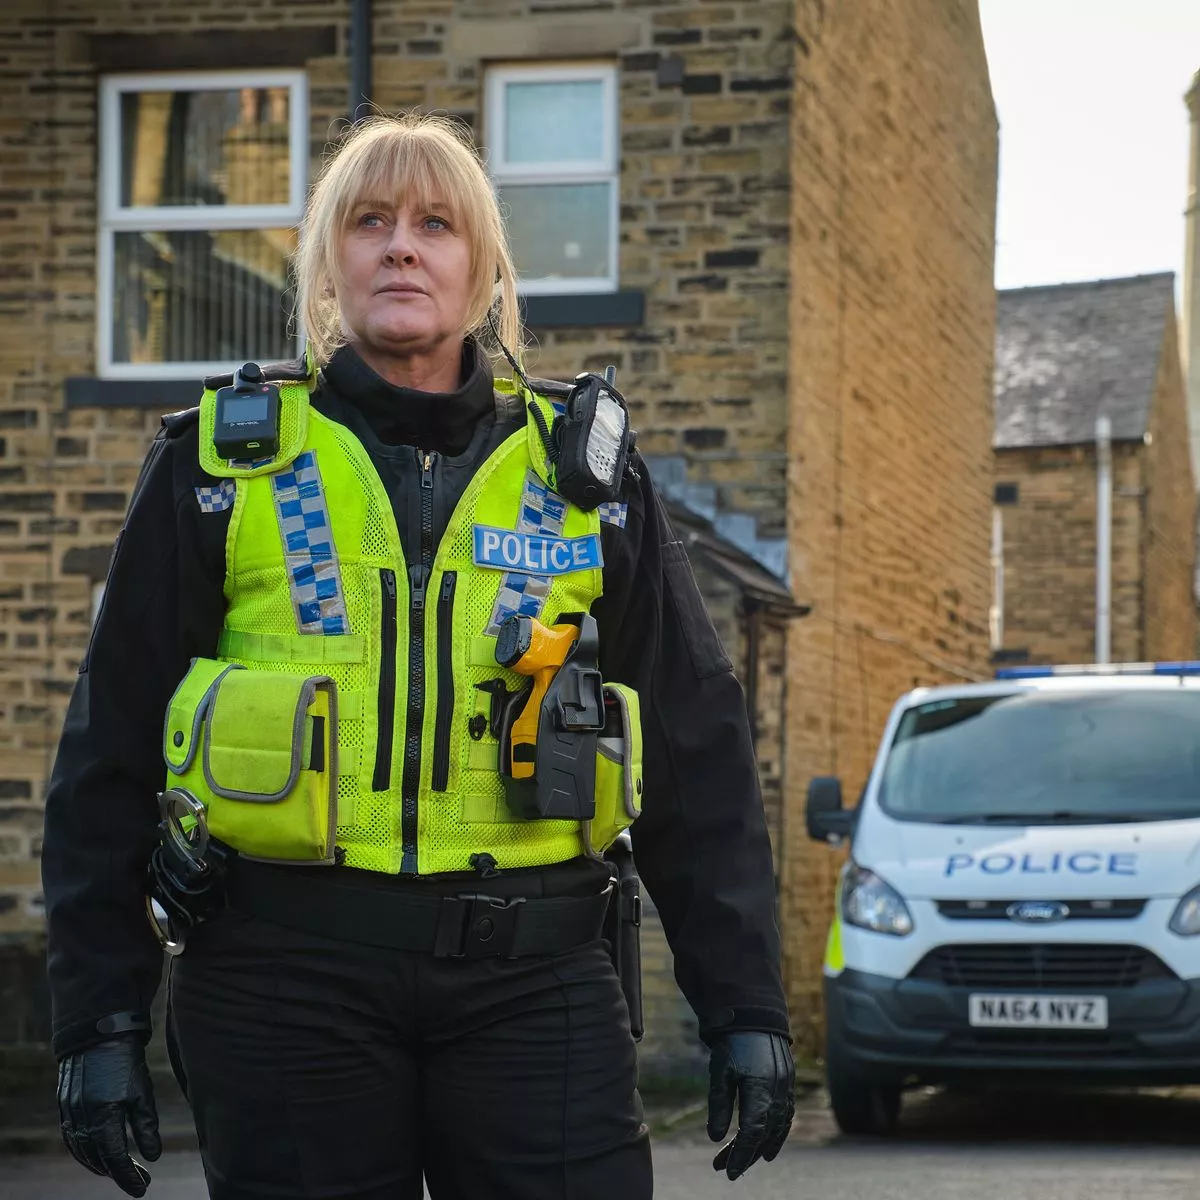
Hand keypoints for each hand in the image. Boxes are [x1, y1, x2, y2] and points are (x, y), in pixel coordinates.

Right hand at [57, 1034, 161, 1196]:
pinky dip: (84, 1150)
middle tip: (139, 1179)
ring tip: (120, 1170)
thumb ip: (146, 1126)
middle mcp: (83, 1119)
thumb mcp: (142, 1092)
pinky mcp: (65, 1105)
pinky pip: (72, 1137)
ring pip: (82, 1151)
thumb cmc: (126, 1061)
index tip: (142, 1189)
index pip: (116, 1159)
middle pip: (98, 1158)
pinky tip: (97, 1152)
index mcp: (104, 1117)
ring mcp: (70, 1113)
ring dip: (99, 1164)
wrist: (99, 1033)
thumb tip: (152, 1157)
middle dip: (118, 1173)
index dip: (128, 1177)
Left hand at [706, 1031, 794, 1180]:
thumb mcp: (720, 1071)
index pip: (752, 1133)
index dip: (741, 1154)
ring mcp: (786, 1087)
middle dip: (745, 1154)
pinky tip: (767, 1143)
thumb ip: (718, 1105)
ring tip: (744, 1160)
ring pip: (778, 1127)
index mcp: (760, 1089)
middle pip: (764, 1134)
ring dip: (761, 1146)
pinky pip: (786, 1114)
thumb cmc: (732, 1042)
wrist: (753, 1013)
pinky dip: (777, 1132)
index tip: (728, 1171)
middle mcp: (778, 1091)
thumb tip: (715, 1138)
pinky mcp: (787, 1082)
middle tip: (724, 1167)